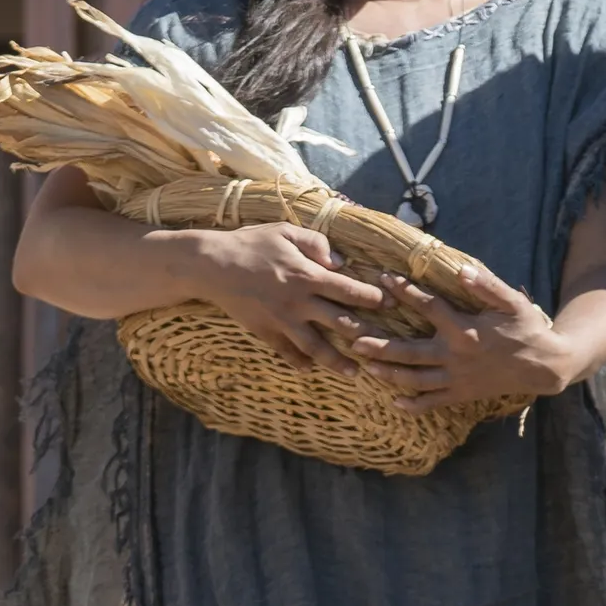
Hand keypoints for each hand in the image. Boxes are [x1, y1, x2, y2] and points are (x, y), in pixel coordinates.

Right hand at [174, 221, 389, 372]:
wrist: (212, 265)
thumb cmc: (250, 243)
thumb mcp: (285, 232)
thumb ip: (316, 244)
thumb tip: (340, 263)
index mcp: (307, 275)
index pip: (349, 290)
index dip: (374, 298)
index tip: (393, 305)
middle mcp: (298, 302)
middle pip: (340, 323)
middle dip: (366, 336)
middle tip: (386, 348)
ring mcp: (282, 321)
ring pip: (316, 347)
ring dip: (337, 362)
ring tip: (354, 373)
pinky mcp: (265, 332)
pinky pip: (287, 353)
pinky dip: (301, 363)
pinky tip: (312, 369)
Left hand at [346, 271, 574, 411]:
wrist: (544, 367)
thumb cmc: (527, 328)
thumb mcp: (512, 302)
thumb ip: (487, 285)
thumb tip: (461, 270)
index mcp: (465, 330)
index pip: (429, 307)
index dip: (406, 291)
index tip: (383, 278)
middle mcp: (456, 356)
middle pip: (410, 352)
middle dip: (380, 346)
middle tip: (353, 340)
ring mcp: (457, 378)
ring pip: (416, 379)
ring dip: (390, 373)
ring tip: (366, 367)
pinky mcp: (461, 394)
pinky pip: (432, 402)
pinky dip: (413, 404)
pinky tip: (394, 401)